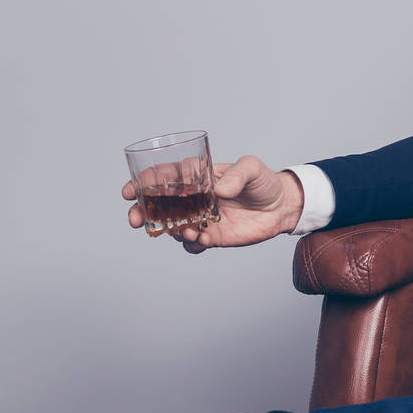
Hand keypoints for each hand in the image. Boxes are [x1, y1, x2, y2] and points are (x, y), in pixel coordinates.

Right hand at [123, 155, 303, 253]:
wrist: (282, 206)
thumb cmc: (263, 181)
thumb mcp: (252, 168)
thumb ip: (237, 175)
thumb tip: (219, 190)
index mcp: (197, 177)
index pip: (164, 178)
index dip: (144, 183)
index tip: (131, 190)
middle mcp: (193, 199)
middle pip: (159, 205)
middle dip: (142, 212)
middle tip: (134, 219)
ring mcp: (200, 219)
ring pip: (172, 227)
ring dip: (170, 231)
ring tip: (185, 232)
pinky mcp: (212, 236)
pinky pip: (193, 244)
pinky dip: (192, 244)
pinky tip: (201, 240)